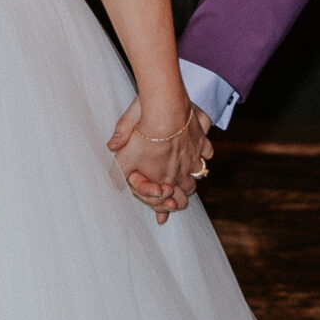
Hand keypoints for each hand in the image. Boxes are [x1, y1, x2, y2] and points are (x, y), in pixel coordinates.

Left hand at [108, 95, 211, 222]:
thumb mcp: (124, 152)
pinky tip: (201, 149)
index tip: (170, 210)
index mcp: (164, 177)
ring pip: (200, 172)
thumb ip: (118, 164)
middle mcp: (183, 170)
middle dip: (184, 191)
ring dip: (195, 173)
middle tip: (179, 190)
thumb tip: (111, 160)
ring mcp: (195, 155)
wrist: (166, 109)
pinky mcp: (202, 139)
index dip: (169, 207)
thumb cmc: (144, 131)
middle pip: (189, 189)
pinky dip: (205, 151)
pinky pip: (208, 150)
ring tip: (189, 170)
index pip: (173, 199)